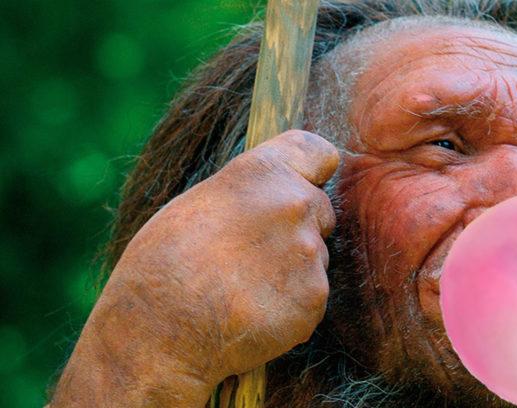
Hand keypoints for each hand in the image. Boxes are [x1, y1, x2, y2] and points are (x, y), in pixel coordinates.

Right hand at [50, 130, 338, 406]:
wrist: (158, 334)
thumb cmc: (162, 266)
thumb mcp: (197, 204)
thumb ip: (247, 193)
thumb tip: (275, 193)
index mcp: (261, 172)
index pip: (318, 152)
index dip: (313, 171)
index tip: (306, 183)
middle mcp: (294, 204)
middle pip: (320, 209)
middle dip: (298, 228)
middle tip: (252, 255)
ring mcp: (309, 253)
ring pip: (315, 256)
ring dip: (293, 270)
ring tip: (243, 288)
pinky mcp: (315, 298)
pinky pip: (312, 295)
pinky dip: (291, 305)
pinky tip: (254, 312)